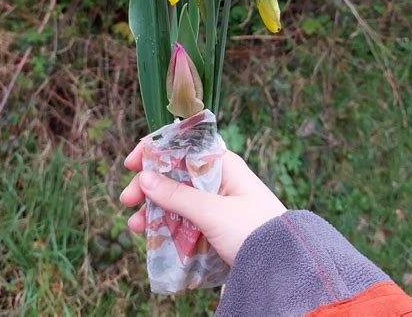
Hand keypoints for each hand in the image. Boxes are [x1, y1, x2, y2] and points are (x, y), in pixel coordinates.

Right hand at [120, 142, 286, 265]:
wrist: (284, 265)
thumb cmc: (254, 229)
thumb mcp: (213, 212)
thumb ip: (178, 195)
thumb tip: (144, 177)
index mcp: (222, 164)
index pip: (183, 147)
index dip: (156, 150)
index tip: (132, 163)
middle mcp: (217, 179)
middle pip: (174, 174)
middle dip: (148, 185)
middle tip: (126, 200)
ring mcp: (216, 202)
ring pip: (176, 198)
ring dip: (153, 208)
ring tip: (134, 226)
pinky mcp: (214, 224)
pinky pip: (184, 218)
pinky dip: (166, 224)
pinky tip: (150, 235)